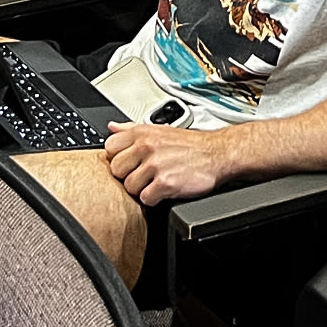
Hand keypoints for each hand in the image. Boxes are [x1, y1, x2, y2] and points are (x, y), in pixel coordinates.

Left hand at [102, 120, 232, 204]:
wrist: (217, 154)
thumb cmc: (189, 145)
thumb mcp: (158, 129)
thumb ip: (131, 128)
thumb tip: (112, 127)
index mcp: (142, 133)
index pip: (109, 148)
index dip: (119, 158)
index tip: (130, 162)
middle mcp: (146, 147)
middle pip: (116, 170)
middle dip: (129, 175)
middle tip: (145, 174)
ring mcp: (155, 165)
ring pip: (129, 187)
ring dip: (143, 189)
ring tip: (157, 181)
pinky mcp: (165, 183)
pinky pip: (145, 199)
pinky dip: (154, 199)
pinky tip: (164, 190)